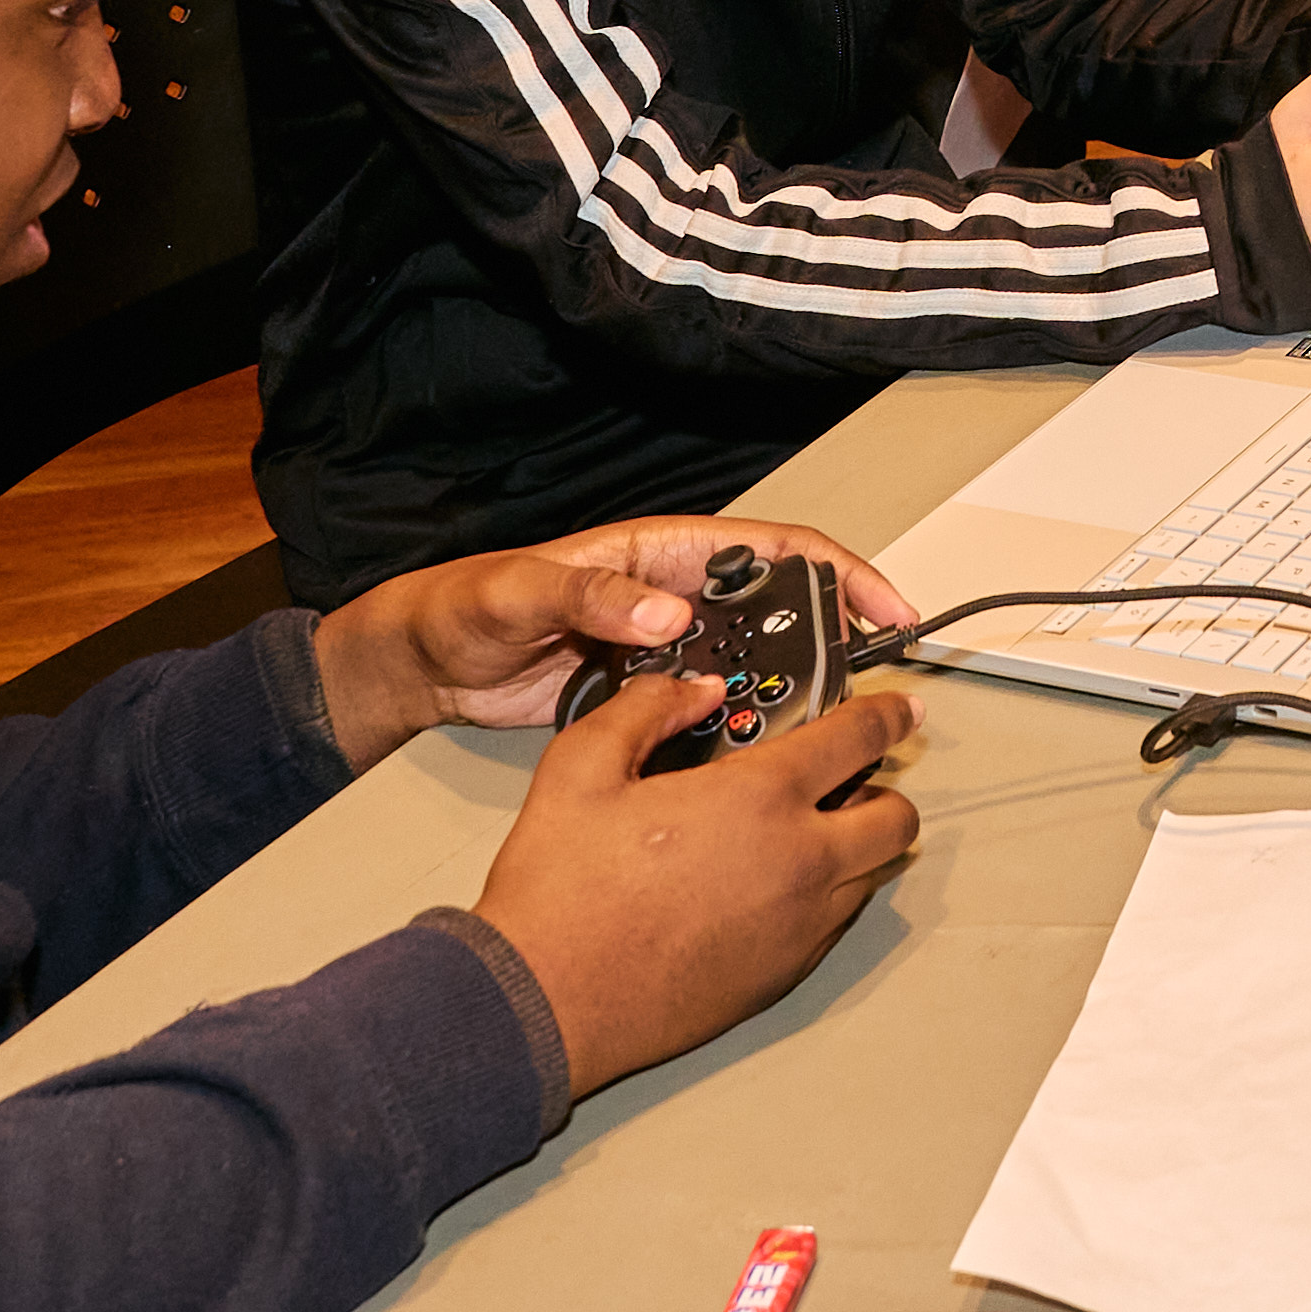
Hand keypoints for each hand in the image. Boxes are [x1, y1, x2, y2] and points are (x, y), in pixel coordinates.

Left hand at [314, 514, 916, 762]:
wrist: (424, 665)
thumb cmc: (466, 605)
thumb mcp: (524, 591)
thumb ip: (594, 595)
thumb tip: (669, 612)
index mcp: (662, 554)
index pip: (774, 549)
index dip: (840, 572)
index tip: (886, 608)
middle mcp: (675, 598)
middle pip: (780, 612)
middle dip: (834, 641)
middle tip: (872, 686)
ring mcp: (665, 650)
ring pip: (752, 667)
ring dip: (790, 696)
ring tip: (824, 734)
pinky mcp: (647, 698)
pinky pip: (712, 712)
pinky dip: (742, 733)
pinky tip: (759, 762)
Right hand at [469, 677, 925, 1099]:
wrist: (544, 1002)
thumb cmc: (561, 895)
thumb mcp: (581, 766)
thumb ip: (645, 709)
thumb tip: (690, 691)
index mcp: (759, 799)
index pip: (860, 738)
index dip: (888, 714)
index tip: (897, 710)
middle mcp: (798, 863)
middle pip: (895, 816)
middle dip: (882, 787)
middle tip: (847, 778)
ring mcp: (798, 928)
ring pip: (872, 874)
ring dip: (857, 844)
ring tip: (805, 831)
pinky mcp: (782, 976)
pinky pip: (835, 925)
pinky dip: (826, 897)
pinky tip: (772, 887)